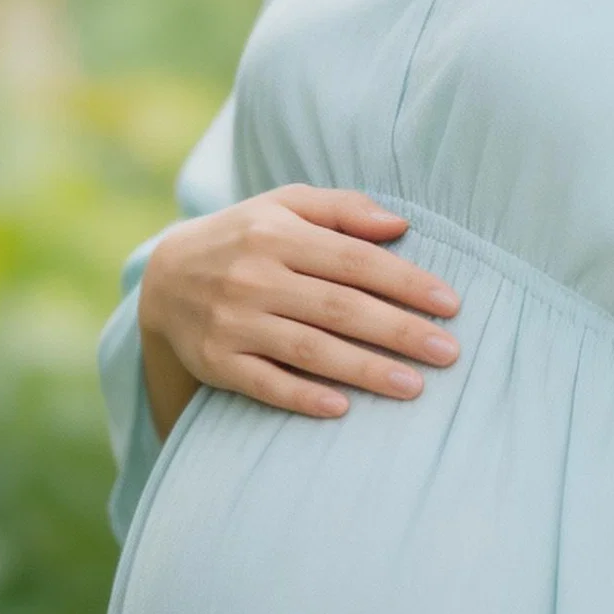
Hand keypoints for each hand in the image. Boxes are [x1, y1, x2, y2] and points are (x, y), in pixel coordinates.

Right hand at [136, 185, 460, 433]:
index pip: (354, 260)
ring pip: (308, 349)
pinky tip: (343, 407)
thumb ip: (343, 209)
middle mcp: (255, 277)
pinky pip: (265, 383)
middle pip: (339, 307)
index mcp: (277, 234)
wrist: (164, 280)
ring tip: (415, 387)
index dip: (405, 282)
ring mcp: (234, 322)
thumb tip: (400, 224)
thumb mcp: (284, 205)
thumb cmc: (245, 238)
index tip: (450, 304)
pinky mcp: (216, 362)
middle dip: (399, 331)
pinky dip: (303, 396)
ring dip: (365, 369)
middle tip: (449, 352)